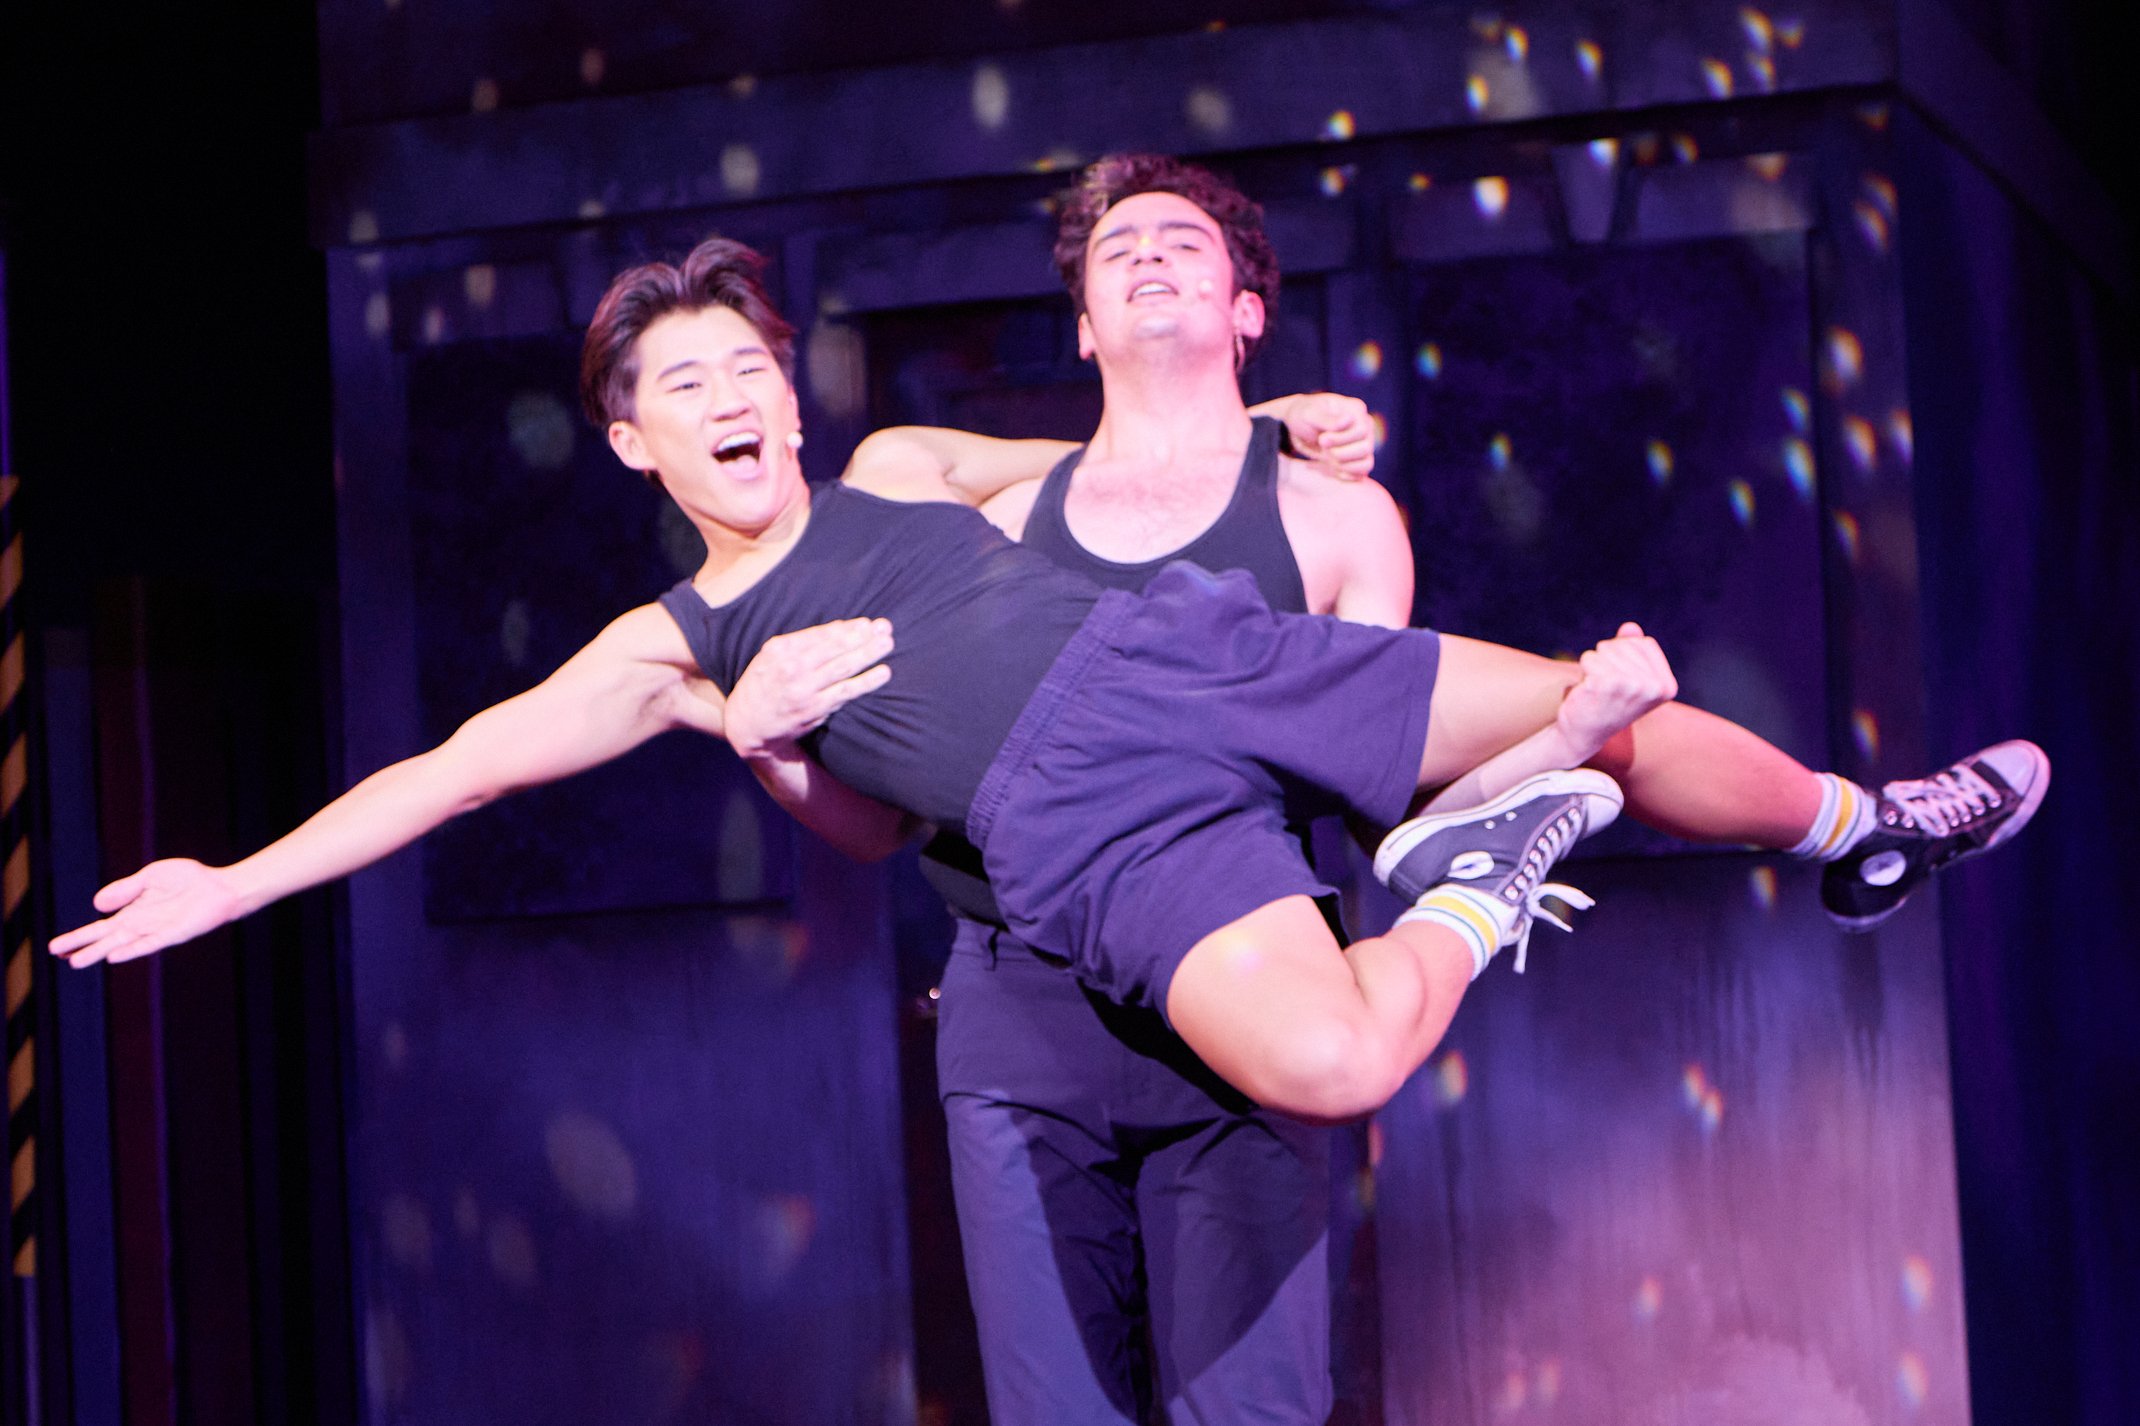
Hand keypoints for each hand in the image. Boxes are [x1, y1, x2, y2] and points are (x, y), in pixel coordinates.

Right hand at [49, 858, 248, 966]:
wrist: (220, 887)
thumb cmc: (189, 880)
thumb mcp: (151, 876)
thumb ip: (125, 889)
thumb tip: (96, 904)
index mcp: (132, 911)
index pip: (99, 927)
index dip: (79, 937)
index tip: (55, 947)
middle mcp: (140, 925)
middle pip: (104, 938)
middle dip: (81, 946)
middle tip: (56, 955)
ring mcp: (155, 930)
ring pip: (121, 944)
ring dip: (99, 952)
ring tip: (76, 962)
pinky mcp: (172, 933)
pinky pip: (148, 943)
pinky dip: (131, 950)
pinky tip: (114, 956)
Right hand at [724, 618, 892, 761]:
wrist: (748, 725)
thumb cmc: (765, 685)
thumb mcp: (771, 658)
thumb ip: (802, 642)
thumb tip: (840, 626)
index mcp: (779, 650)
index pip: (819, 635)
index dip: (846, 628)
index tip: (866, 623)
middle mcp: (790, 667)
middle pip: (834, 647)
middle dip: (861, 636)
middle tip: (884, 627)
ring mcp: (803, 689)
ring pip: (842, 667)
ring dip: (868, 653)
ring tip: (887, 643)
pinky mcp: (814, 709)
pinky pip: (845, 692)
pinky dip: (866, 682)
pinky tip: (882, 673)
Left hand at [1278, 393, 1376, 479]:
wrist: (1297, 427)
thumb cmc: (1304, 415)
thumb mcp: (1309, 414)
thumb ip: (1327, 419)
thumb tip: (1348, 420)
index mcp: (1356, 410)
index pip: (1361, 430)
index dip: (1341, 439)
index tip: (1321, 439)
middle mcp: (1365, 426)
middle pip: (1366, 448)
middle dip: (1340, 453)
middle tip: (1323, 447)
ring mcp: (1363, 443)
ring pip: (1366, 463)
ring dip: (1343, 465)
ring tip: (1326, 457)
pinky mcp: (1357, 459)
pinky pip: (1360, 473)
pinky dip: (1345, 475)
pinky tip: (1329, 468)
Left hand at [1556, 622, 1677, 760]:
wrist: (1584, 733)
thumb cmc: (1606, 701)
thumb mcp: (1626, 675)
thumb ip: (1631, 649)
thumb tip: (1630, 627)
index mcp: (1667, 686)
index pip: (1642, 643)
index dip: (1624, 654)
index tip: (1622, 680)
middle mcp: (1654, 687)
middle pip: (1622, 645)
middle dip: (1607, 659)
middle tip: (1606, 687)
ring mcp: (1632, 686)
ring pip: (1604, 649)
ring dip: (1595, 664)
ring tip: (1598, 688)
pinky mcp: (1607, 685)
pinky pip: (1590, 658)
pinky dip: (1584, 669)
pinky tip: (1588, 689)